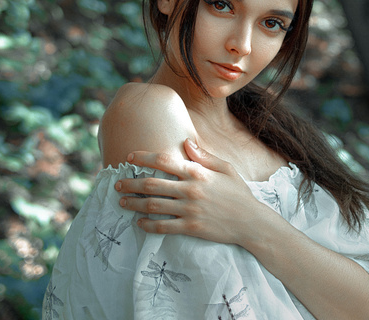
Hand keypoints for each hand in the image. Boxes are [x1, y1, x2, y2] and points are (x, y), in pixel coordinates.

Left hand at [114, 139, 263, 244]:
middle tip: (117, 184)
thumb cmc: (239, 193)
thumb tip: (186, 141)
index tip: (129, 157)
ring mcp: (189, 210)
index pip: (164, 160)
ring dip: (134, 203)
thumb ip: (204, 156)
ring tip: (122, 202)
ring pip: (153, 205)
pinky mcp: (190, 228)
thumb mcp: (226, 169)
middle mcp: (190, 190)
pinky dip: (148, 224)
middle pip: (152, 184)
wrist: (251, 221)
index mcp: (197, 172)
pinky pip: (163, 226)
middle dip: (131, 183)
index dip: (144, 157)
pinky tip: (140, 222)